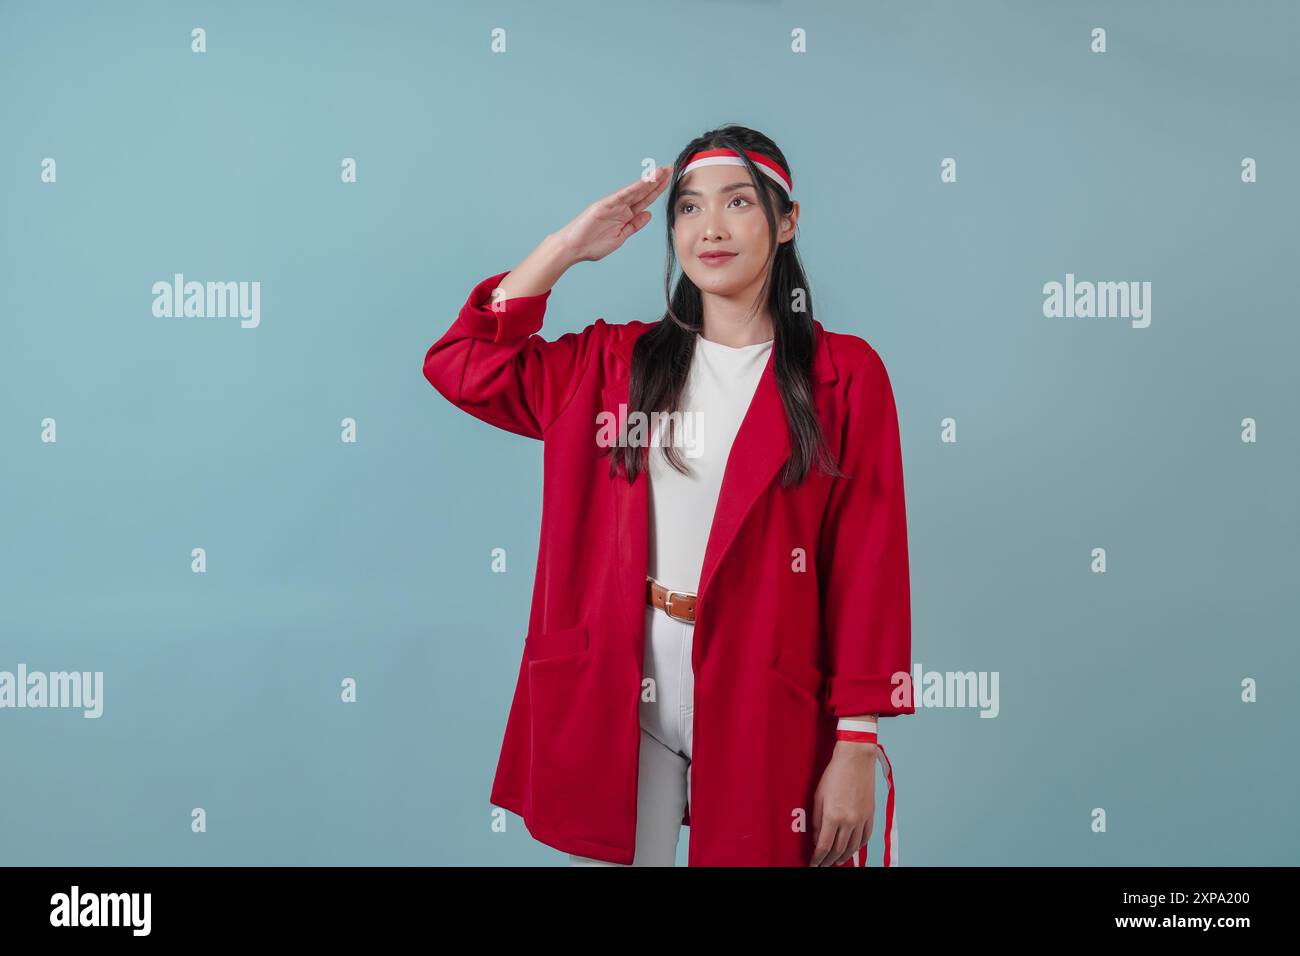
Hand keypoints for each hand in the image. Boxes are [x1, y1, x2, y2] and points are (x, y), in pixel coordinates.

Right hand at [552, 166, 671, 263]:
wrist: (573, 249)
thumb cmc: (592, 244)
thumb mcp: (620, 237)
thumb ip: (634, 225)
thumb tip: (648, 214)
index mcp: (625, 215)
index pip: (645, 200)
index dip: (657, 190)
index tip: (669, 181)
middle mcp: (620, 207)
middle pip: (642, 192)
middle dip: (657, 181)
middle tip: (670, 168)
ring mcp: (612, 205)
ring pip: (634, 191)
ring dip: (648, 181)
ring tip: (661, 171)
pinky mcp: (604, 206)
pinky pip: (621, 196)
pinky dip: (633, 189)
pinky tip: (644, 182)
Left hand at [809, 740, 876, 865]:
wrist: (856, 759)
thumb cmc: (834, 774)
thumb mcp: (818, 796)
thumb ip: (817, 820)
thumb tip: (817, 838)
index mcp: (833, 816)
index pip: (824, 846)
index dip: (818, 858)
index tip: (814, 863)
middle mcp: (849, 821)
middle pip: (838, 849)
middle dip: (829, 860)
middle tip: (823, 864)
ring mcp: (861, 819)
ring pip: (853, 847)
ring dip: (844, 857)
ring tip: (837, 861)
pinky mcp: (870, 814)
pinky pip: (865, 837)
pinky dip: (858, 847)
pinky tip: (853, 850)